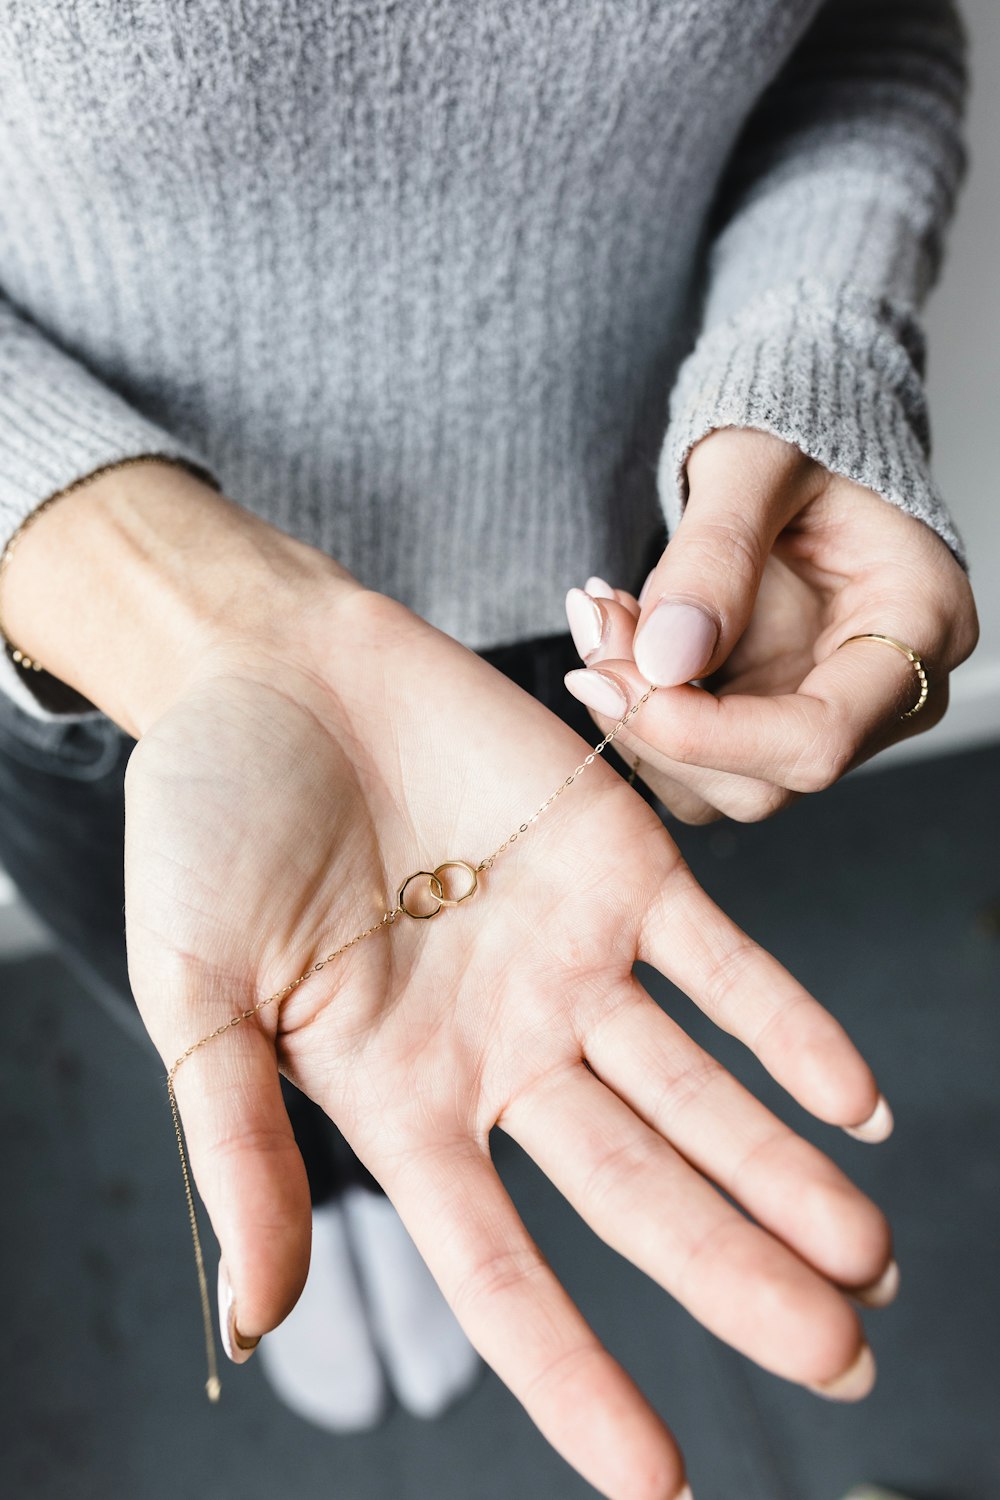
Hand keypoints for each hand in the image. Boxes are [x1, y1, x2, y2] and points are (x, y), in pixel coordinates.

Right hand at [126, 580, 893, 1499]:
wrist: (269, 666)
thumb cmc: (205, 823)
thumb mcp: (196, 995)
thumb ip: (238, 1145)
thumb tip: (258, 1319)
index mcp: (402, 1098)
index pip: (502, 1268)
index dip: (575, 1377)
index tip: (661, 1484)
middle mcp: (504, 1047)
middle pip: (638, 1189)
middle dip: (737, 1275)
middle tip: (841, 1361)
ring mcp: (570, 958)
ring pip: (698, 1088)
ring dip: (784, 1169)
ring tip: (869, 1256)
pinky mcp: (619, 861)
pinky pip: (722, 958)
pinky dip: (788, 1025)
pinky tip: (852, 1099)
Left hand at [564, 427, 978, 822]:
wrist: (795, 442)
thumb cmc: (798, 429)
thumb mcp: (754, 463)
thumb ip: (714, 552)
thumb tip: (665, 662)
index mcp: (918, 627)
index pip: (819, 740)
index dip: (708, 734)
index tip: (616, 677)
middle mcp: (882, 696)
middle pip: (762, 784)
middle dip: (654, 723)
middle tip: (593, 627)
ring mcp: (822, 714)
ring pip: (715, 787)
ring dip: (634, 719)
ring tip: (602, 616)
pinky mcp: (769, 719)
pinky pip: (692, 756)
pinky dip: (637, 708)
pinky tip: (618, 633)